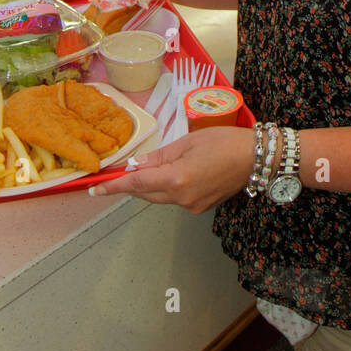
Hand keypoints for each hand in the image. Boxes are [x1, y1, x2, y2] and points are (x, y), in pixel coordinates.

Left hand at [88, 126, 254, 214]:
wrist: (255, 159)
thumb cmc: (224, 142)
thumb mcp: (188, 142)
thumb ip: (159, 156)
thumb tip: (136, 165)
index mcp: (176, 178)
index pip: (136, 184)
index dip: (114, 186)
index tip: (95, 190)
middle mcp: (181, 197)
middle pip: (145, 193)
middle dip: (131, 184)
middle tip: (118, 174)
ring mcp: (191, 206)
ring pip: (159, 197)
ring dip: (149, 185)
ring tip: (149, 169)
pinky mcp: (199, 208)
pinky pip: (173, 199)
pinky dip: (166, 188)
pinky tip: (172, 174)